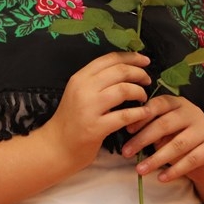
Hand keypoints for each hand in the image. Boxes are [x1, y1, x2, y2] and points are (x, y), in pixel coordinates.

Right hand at [44, 51, 151, 169]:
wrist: (56, 147)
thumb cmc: (71, 119)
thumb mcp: (78, 92)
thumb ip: (96, 80)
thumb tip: (125, 69)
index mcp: (80, 77)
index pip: (109, 58)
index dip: (131, 57)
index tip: (145, 61)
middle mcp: (83, 89)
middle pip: (119, 71)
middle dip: (139, 73)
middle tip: (147, 80)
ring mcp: (89, 108)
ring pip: (124, 90)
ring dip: (139, 92)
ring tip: (143, 98)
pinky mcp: (96, 128)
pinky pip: (124, 115)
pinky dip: (139, 113)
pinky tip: (144, 113)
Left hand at [121, 93, 203, 182]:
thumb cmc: (180, 136)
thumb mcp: (167, 128)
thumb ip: (153, 127)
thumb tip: (130, 138)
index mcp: (178, 103)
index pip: (159, 104)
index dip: (142, 117)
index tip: (127, 130)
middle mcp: (193, 113)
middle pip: (165, 125)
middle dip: (143, 139)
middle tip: (126, 153)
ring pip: (177, 145)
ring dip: (156, 159)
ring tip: (140, 170)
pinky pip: (191, 160)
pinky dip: (174, 170)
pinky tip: (161, 178)